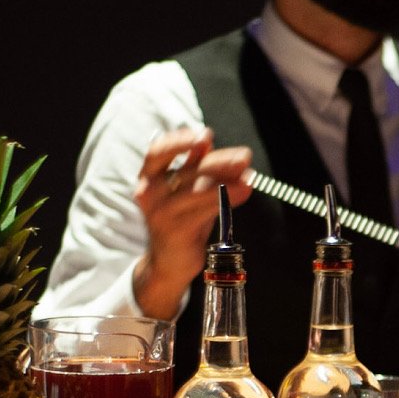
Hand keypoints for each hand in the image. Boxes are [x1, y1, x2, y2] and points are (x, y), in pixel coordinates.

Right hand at [131, 128, 252, 318]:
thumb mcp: (188, 188)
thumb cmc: (182, 218)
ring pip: (197, 190)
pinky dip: (227, 198)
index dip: (180, 141)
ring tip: (250, 175)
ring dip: (227, 180)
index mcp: (148, 177)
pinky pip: (205, 210)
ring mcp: (161, 213)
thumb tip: (217, 143)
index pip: (157, 152)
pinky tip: (244, 190)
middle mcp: (149, 193)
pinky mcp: (176, 231)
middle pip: (186, 170)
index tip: (206, 136)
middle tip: (244, 156)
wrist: (170, 261)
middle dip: (218, 161)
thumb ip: (198, 166)